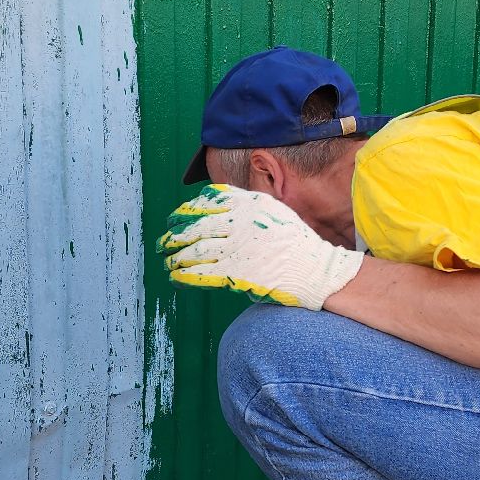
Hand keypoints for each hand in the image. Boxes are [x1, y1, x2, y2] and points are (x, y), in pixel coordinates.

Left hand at [158, 185, 363, 309]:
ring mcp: (239, 248)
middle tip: (163, 241)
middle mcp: (242, 222)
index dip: (187, 210)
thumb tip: (216, 207)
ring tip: (168, 261)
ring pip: (197, 251)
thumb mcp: (273, 211)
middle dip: (176, 235)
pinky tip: (176, 277)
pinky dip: (187, 276)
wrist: (317, 269)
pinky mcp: (239, 272)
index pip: (209, 201)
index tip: (174, 217)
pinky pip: (205, 273)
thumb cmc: (296, 243)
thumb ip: (246, 207)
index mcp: (250, 203)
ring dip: (178, 257)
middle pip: (198, 226)